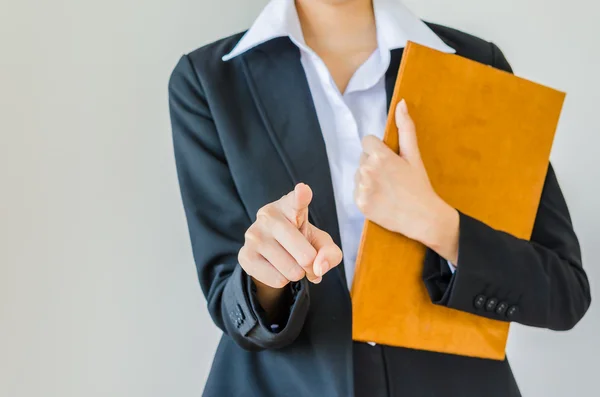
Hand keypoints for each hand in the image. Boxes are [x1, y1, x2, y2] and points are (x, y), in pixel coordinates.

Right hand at [239, 183, 342, 288]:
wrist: (271, 254)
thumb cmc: (302, 242)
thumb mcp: (321, 244)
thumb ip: (330, 253)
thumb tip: (318, 268)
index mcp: (290, 205)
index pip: (297, 200)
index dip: (301, 196)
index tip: (303, 190)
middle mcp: (269, 215)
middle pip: (305, 255)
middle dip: (312, 265)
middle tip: (306, 260)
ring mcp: (253, 235)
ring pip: (292, 270)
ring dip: (297, 274)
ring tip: (290, 262)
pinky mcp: (244, 255)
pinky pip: (278, 280)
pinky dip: (283, 280)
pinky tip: (276, 268)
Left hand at [353, 99, 458, 262]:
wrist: (422, 218)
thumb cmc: (419, 185)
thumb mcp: (414, 155)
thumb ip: (405, 128)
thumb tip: (401, 103)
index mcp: (380, 156)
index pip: (367, 142)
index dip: (378, 149)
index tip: (389, 160)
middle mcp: (367, 170)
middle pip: (363, 158)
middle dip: (374, 163)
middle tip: (392, 177)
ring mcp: (361, 187)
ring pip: (358, 174)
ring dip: (368, 178)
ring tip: (387, 189)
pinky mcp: (359, 203)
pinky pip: (356, 190)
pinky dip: (366, 193)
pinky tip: (381, 198)